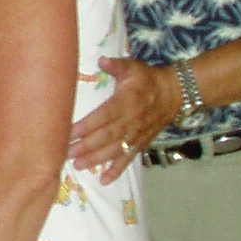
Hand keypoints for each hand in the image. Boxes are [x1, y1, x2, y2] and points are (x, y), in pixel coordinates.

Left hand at [70, 56, 178, 181]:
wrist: (174, 94)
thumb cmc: (147, 79)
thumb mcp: (133, 67)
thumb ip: (117, 65)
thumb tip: (101, 60)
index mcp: (126, 102)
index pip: (103, 116)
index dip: (86, 126)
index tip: (68, 133)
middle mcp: (131, 121)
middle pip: (106, 136)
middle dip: (86, 146)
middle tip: (66, 154)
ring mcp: (136, 135)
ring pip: (114, 150)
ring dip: (96, 159)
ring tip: (78, 165)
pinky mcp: (140, 143)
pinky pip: (128, 159)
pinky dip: (116, 170)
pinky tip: (104, 180)